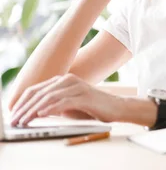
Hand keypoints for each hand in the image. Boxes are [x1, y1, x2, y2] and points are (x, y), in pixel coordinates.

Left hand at [10, 74, 124, 126]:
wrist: (116, 107)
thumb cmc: (92, 107)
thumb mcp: (69, 105)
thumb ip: (53, 105)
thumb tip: (33, 112)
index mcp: (63, 80)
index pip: (36, 90)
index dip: (22, 103)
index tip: (13, 115)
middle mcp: (69, 80)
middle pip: (40, 93)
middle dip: (24, 108)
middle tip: (15, 120)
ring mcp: (77, 87)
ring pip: (49, 97)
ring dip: (33, 110)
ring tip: (24, 121)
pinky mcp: (85, 96)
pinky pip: (63, 101)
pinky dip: (50, 108)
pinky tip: (41, 114)